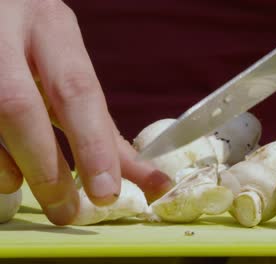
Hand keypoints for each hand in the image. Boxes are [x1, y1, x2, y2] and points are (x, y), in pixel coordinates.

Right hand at [0, 0, 170, 224]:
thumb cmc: (37, 46)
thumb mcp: (70, 70)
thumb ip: (101, 123)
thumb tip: (149, 179)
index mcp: (51, 27)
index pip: (76, 89)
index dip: (91, 144)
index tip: (106, 192)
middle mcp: (7, 30)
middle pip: (20, 106)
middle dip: (47, 168)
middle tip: (69, 212)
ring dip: (18, 167)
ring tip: (49, 201)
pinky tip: (9, 178)